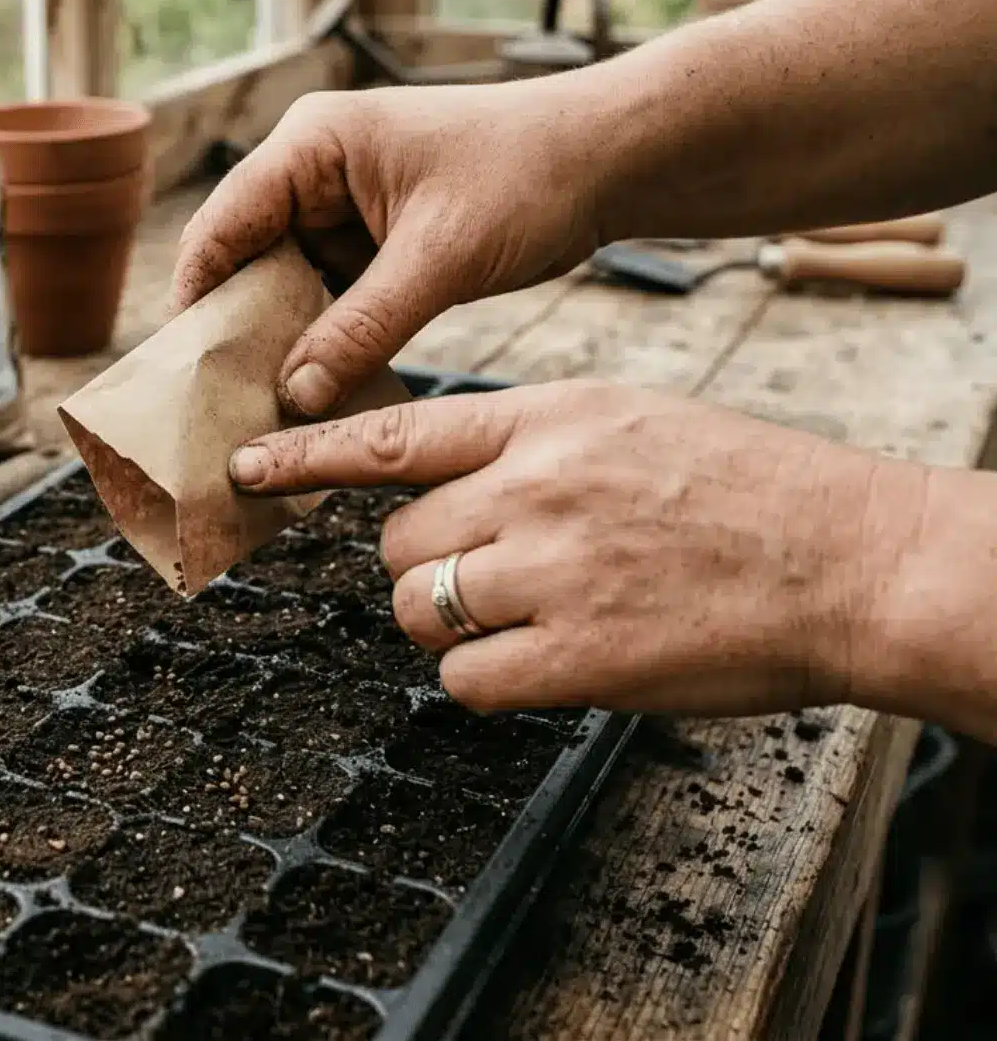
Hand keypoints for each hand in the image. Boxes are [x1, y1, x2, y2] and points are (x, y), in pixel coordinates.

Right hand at [169, 84, 604, 418]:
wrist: (608, 162)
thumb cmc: (529, 177)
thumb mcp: (439, 259)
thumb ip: (361, 330)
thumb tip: (295, 397)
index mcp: (312, 145)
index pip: (222, 226)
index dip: (196, 300)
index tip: (186, 373)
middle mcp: (313, 173)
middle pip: (243, 262)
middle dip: (237, 333)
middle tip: (221, 407)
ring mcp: (341, 209)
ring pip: (283, 288)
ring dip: (280, 345)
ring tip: (262, 412)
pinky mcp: (371, 244)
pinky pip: (326, 301)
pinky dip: (322, 344)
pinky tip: (316, 395)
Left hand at [226, 380, 930, 718]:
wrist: (852, 561)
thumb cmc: (746, 490)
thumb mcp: (628, 420)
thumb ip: (524, 442)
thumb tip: (433, 480)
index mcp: (548, 418)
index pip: (392, 436)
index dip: (305, 457)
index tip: (245, 469)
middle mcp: (536, 487)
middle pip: (397, 540)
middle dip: (426, 564)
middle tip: (498, 572)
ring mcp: (552, 573)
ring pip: (418, 608)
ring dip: (452, 621)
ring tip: (535, 614)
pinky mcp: (574, 658)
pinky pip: (463, 679)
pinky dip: (488, 679)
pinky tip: (550, 660)